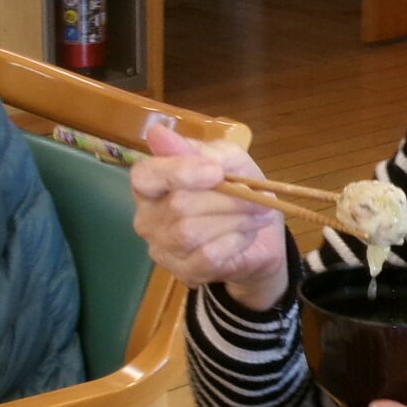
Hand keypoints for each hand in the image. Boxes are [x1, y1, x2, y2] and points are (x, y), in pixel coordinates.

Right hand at [129, 122, 290, 309]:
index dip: (177, 172)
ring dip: (233, 220)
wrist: (262, 237)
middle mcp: (147, 216)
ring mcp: (162, 247)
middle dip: (224, 199)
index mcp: (152, 183)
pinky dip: (233, 241)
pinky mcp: (182, 271)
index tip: (216, 172)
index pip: (145, 176)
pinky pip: (205, 256)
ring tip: (257, 214)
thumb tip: (158, 134)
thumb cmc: (239, 191)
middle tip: (257, 197)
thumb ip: (201, 150)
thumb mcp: (232, 162)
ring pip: (190, 232)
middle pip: (177, 205)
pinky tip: (245, 235)